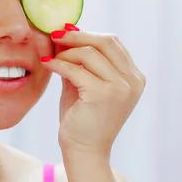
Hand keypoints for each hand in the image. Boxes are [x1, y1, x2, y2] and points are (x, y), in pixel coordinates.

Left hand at [41, 23, 145, 158]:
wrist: (84, 151)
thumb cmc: (83, 119)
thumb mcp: (84, 83)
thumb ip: (80, 60)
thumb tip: (67, 30)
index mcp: (133, 77)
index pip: (112, 43)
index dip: (87, 33)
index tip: (65, 31)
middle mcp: (133, 81)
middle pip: (105, 42)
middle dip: (77, 36)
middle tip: (55, 35)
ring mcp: (121, 88)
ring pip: (89, 54)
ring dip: (66, 52)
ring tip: (51, 56)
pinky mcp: (104, 95)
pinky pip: (76, 70)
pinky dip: (59, 64)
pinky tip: (48, 64)